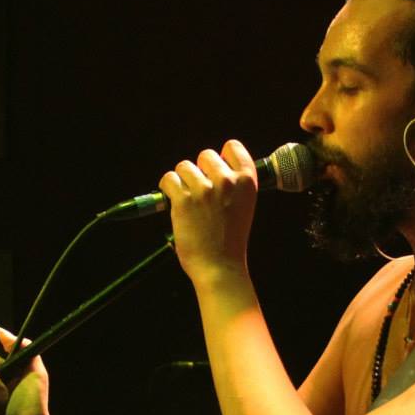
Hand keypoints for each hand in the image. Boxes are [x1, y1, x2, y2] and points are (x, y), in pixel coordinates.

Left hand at [159, 140, 259, 283]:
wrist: (220, 267)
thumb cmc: (230, 240)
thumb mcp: (244, 206)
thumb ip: (234, 184)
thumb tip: (213, 166)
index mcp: (247, 181)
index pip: (232, 147)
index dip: (221, 157)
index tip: (214, 170)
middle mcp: (227, 181)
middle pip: (205, 155)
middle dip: (199, 171)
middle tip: (200, 193)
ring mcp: (204, 189)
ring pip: (184, 166)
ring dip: (182, 181)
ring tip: (188, 201)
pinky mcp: (183, 200)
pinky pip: (169, 179)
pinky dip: (167, 188)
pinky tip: (173, 200)